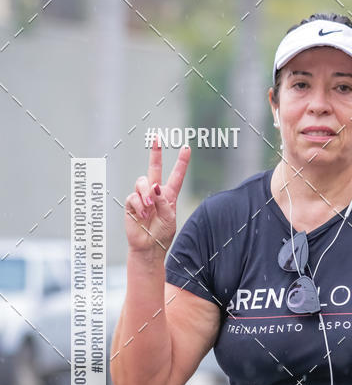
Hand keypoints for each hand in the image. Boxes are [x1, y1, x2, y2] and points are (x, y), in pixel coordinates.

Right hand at [124, 139, 190, 256]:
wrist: (149, 246)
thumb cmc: (162, 233)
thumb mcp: (169, 217)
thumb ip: (163, 201)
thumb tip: (154, 187)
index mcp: (169, 195)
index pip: (176, 175)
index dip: (181, 162)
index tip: (186, 148)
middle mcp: (155, 192)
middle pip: (154, 168)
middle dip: (155, 153)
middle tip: (157, 138)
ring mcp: (142, 197)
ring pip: (142, 182)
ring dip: (146, 194)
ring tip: (149, 209)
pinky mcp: (131, 203)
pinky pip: (133, 197)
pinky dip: (139, 205)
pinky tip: (143, 215)